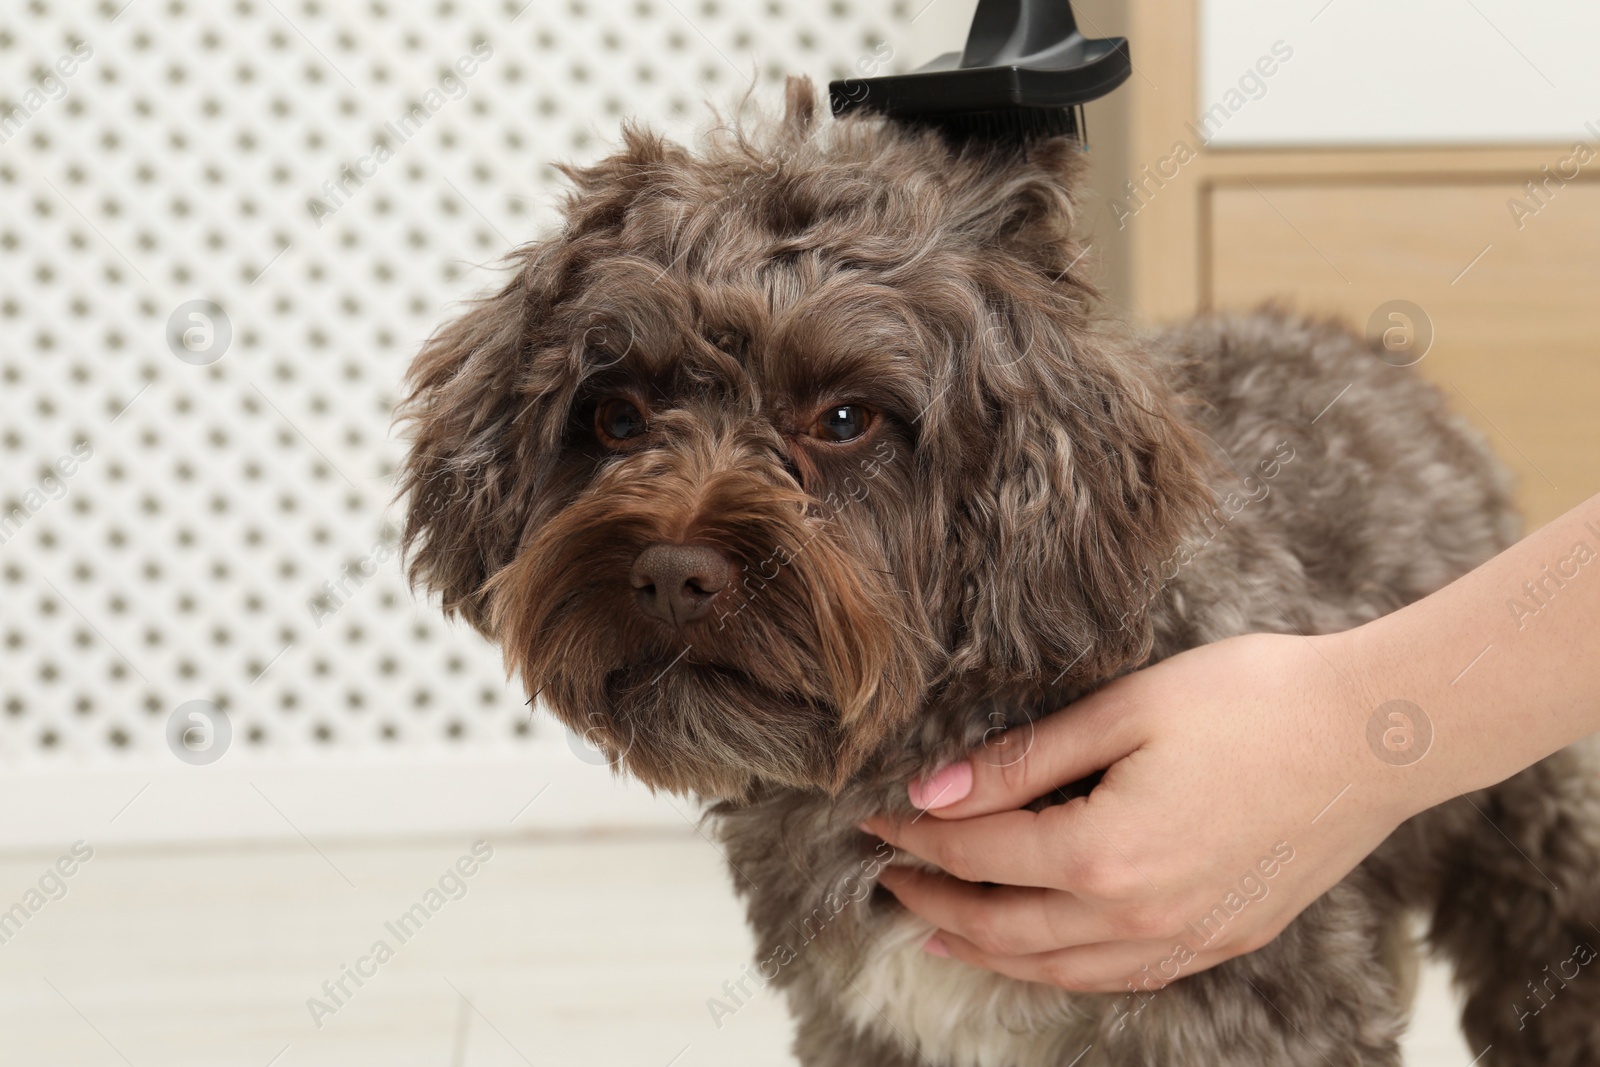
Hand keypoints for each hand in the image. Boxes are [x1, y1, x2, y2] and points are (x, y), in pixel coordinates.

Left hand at [863, 632, 1415, 992]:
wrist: (1375, 732)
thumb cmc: (1253, 699)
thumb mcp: (1124, 711)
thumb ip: (1021, 761)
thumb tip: (933, 793)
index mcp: (1104, 853)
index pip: (978, 855)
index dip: (917, 839)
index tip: (875, 821)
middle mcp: (1139, 915)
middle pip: (1005, 928)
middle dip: (936, 905)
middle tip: (890, 881)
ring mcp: (1186, 937)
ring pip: (1059, 969)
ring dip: (990, 953)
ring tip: (941, 936)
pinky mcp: (1223, 938)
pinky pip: (1120, 976)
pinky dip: (1062, 971)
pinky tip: (1044, 955)